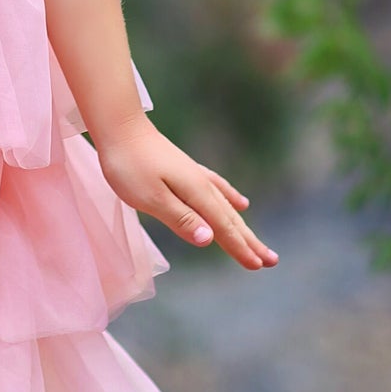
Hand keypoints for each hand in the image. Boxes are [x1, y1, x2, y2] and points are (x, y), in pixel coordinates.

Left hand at [93, 115, 278, 269]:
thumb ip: (181, 219)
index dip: (239, 249)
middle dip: (250, 241)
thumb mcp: (152, 198)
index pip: (222, 227)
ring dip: (242, 225)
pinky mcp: (185, 169)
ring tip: (258, 241)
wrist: (119, 124)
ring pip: (225, 206)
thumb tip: (211, 239)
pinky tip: (239, 202)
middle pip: (230, 218)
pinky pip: (217, 188)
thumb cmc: (129, 164)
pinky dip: (230, 198)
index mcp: (195, 193)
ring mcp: (194, 175)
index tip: (259, 267)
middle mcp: (201, 184)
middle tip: (272, 261)